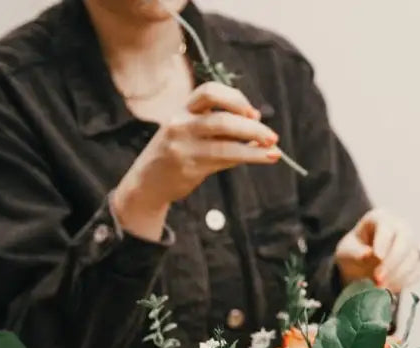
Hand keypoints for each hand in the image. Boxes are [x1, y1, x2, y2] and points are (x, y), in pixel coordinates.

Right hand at [112, 82, 280, 239]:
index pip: (209, 92)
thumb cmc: (173, 154)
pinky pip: (223, 161)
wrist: (145, 183)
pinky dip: (246, 158)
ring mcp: (183, 148)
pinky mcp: (189, 168)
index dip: (235, 98)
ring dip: (253, 146)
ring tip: (274, 150)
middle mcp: (180, 125)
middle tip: (271, 135)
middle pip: (222, 120)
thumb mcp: (187, 131)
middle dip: (251, 127)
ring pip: (225, 144)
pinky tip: (261, 158)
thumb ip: (216, 125)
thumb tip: (256, 125)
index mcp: (181, 110)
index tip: (252, 113)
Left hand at [336, 209, 419, 291]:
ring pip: (414, 257)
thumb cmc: (352, 252)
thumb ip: (354, 252)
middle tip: (378, 279)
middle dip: (393, 262)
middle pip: (406, 240)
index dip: (384, 241)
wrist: (360, 264)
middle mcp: (401, 227)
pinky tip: (390, 289)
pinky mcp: (416, 262)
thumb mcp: (345, 251)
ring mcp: (411, 244)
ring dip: (398, 275)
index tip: (377, 256)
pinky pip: (417, 272)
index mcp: (381, 218)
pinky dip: (404, 282)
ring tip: (380, 287)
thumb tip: (368, 255)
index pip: (387, 227)